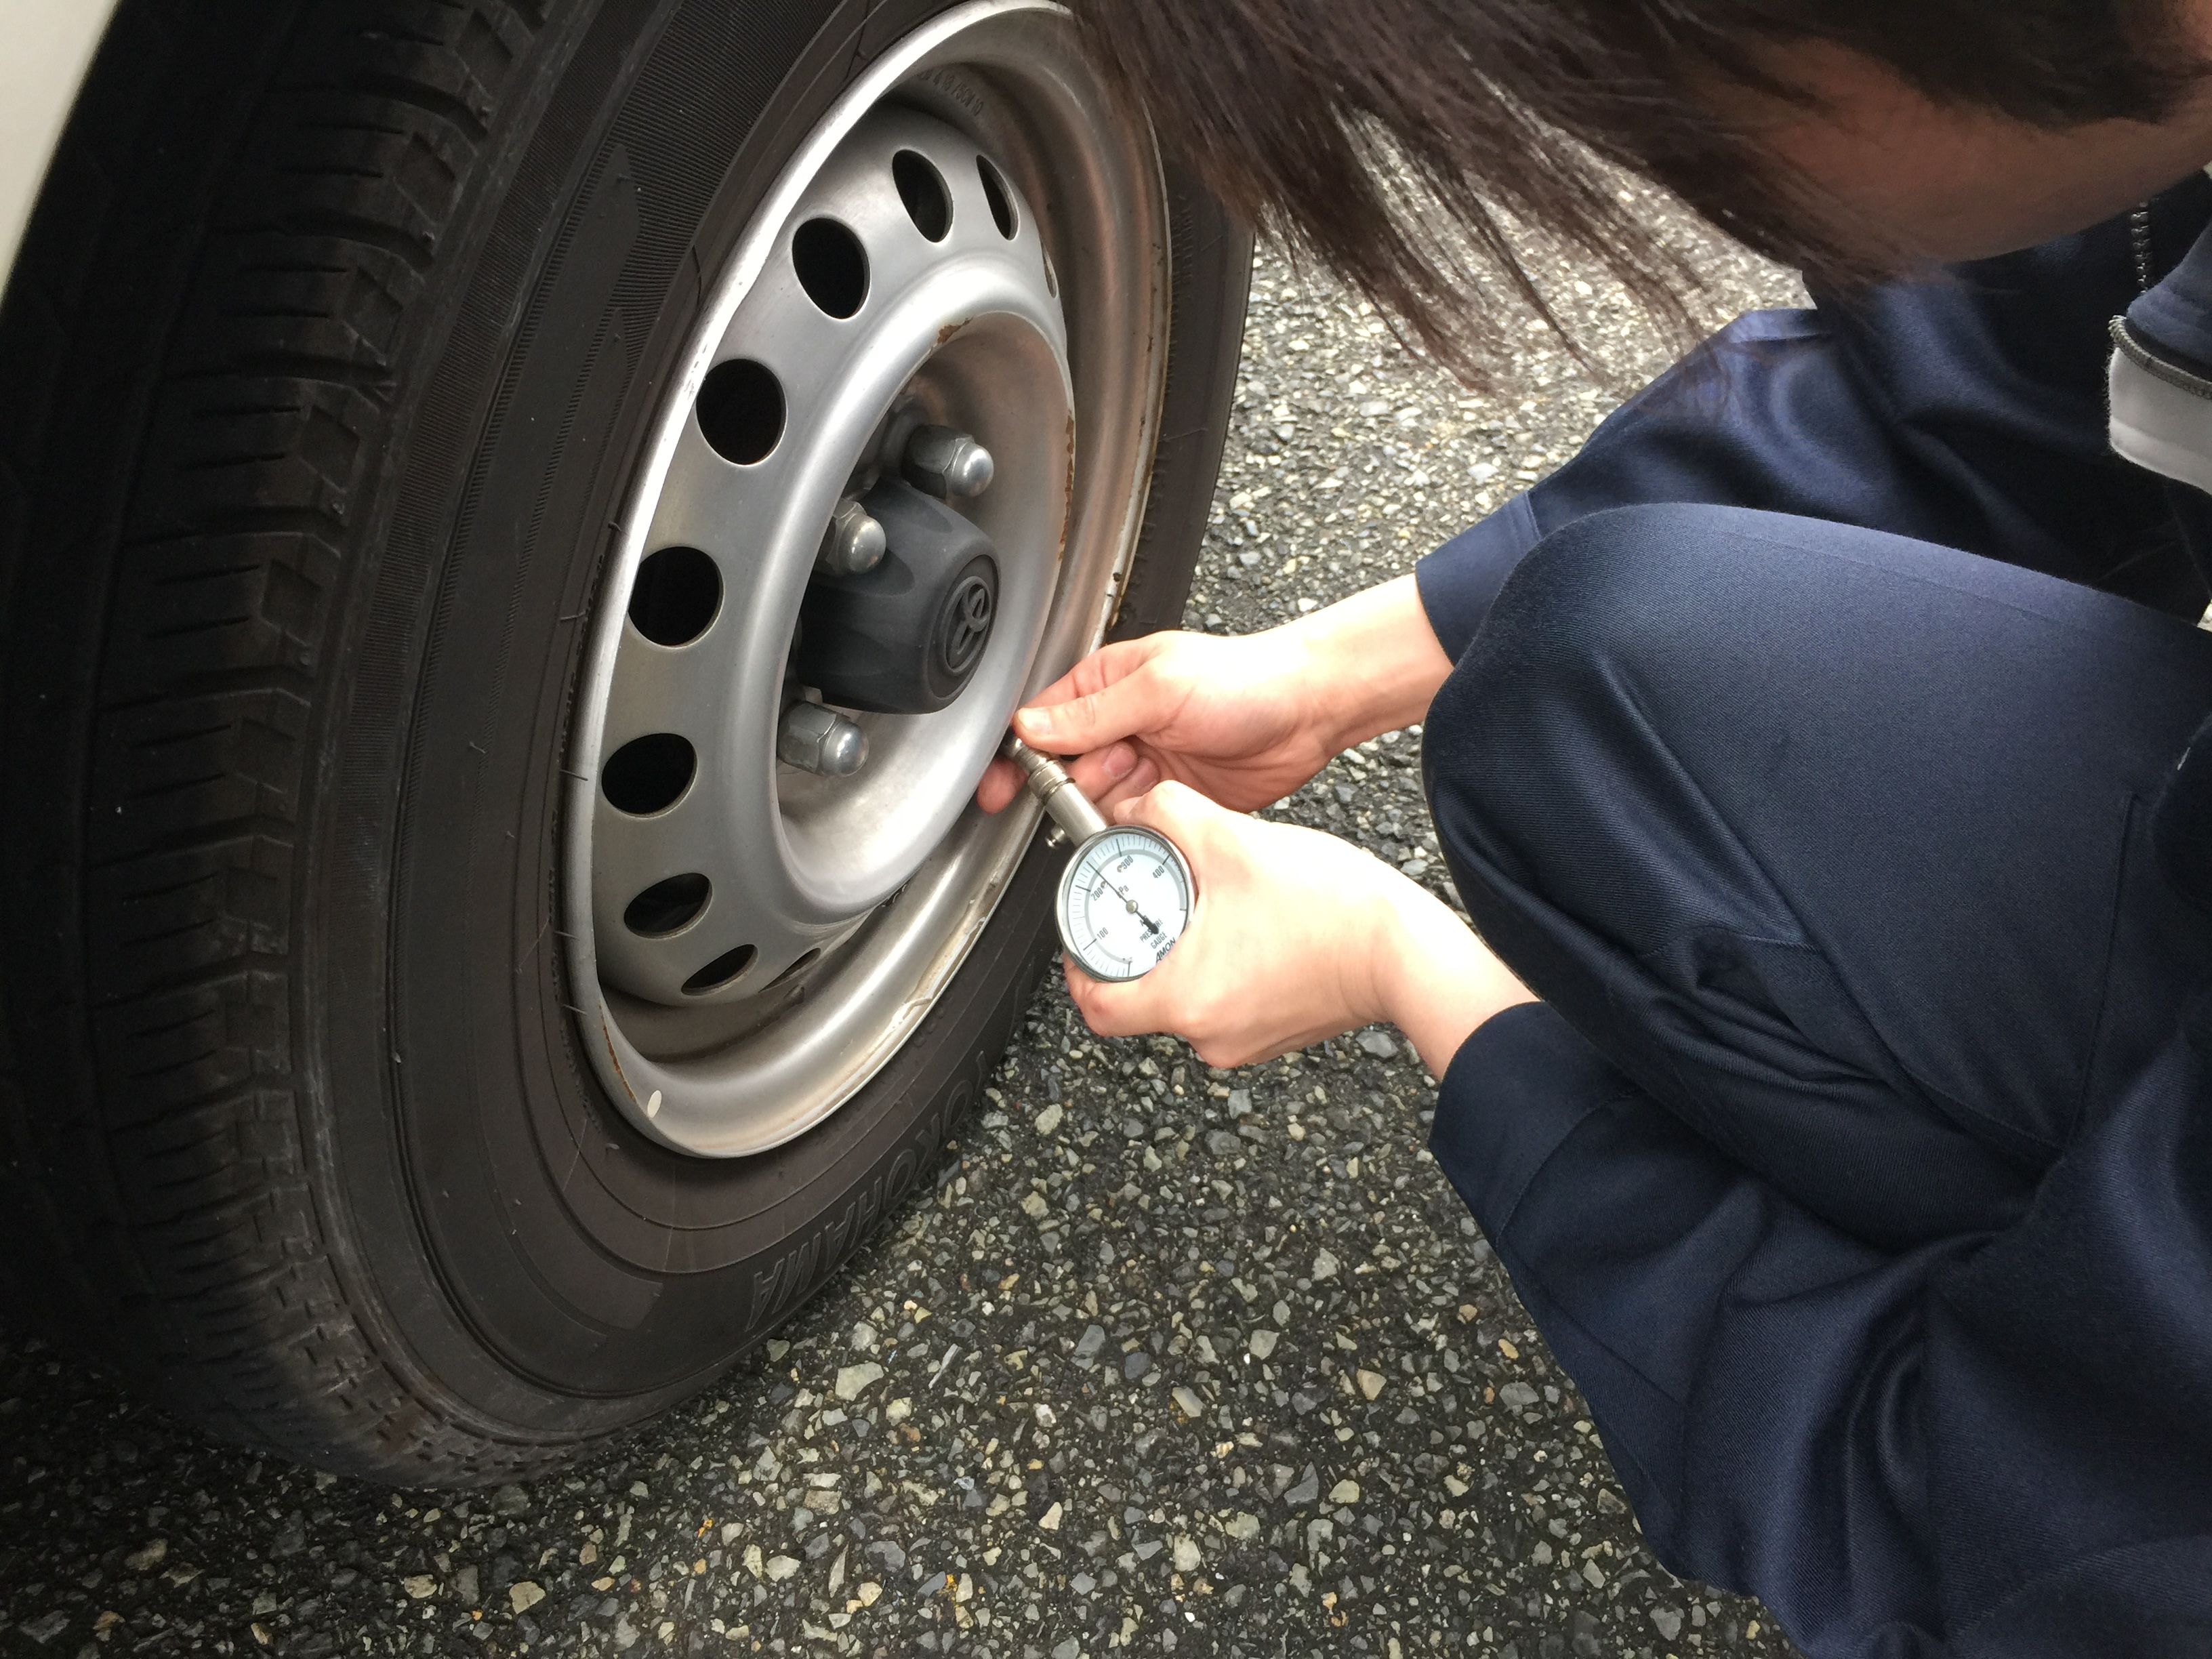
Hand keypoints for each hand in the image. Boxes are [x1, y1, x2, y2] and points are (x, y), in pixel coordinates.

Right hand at [976, 575, 1453, 816]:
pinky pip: (1134, 826)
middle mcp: (1121, 727)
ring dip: (1105, 811)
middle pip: (1064, 772)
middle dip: (1072, 788)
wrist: (1310, 711)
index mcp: (1106, 686)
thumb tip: (1032, 728)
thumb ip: (1094, 712)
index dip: (1015, 758)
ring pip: (1096, 805)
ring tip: (1135, 796)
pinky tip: (1151, 819)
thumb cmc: (1246, 678)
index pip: (1041, 724)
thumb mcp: (1161, 687)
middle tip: (1099, 786)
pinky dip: (1135, 831)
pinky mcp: (1171, 799)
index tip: (997, 788)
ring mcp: (1145, 765)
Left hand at [1064, 782, 1534, 1075]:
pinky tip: (1244, 924)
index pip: (1094, 1004)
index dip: (1080, 961)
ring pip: (1184, 996)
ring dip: (1183, 950)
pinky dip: (1221, 963)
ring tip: (1205, 904)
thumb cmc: (1334, 910)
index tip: (1088, 925)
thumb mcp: (1231, 838)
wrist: (1408, 950)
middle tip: (1147, 902)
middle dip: (1136, 944)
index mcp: (1184, 1000)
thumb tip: (1134, 809)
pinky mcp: (1274, 1031)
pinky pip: (1224, 999)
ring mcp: (1244, 1040)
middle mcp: (1208, 1035)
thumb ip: (1165, 813)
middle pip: (1136, 997)